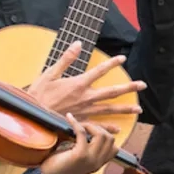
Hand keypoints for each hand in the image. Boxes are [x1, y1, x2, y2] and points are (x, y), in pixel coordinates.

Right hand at [27, 41, 145, 130]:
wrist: (30, 118)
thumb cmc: (37, 95)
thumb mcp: (49, 74)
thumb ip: (66, 59)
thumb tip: (78, 43)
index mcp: (78, 84)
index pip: (100, 71)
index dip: (112, 63)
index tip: (123, 58)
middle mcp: (85, 98)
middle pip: (112, 92)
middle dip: (129, 88)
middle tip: (143, 85)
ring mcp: (84, 112)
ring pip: (109, 110)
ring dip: (125, 109)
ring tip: (139, 109)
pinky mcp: (80, 123)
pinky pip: (98, 126)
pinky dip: (109, 128)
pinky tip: (119, 129)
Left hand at [40, 113, 117, 173]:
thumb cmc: (59, 166)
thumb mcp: (80, 159)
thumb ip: (90, 150)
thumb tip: (96, 130)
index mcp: (98, 165)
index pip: (114, 149)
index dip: (107, 136)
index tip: (95, 131)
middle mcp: (97, 163)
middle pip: (109, 139)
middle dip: (99, 128)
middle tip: (85, 127)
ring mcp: (90, 159)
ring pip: (101, 135)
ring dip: (90, 126)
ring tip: (79, 125)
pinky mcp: (80, 154)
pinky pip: (82, 132)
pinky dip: (76, 123)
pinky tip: (69, 118)